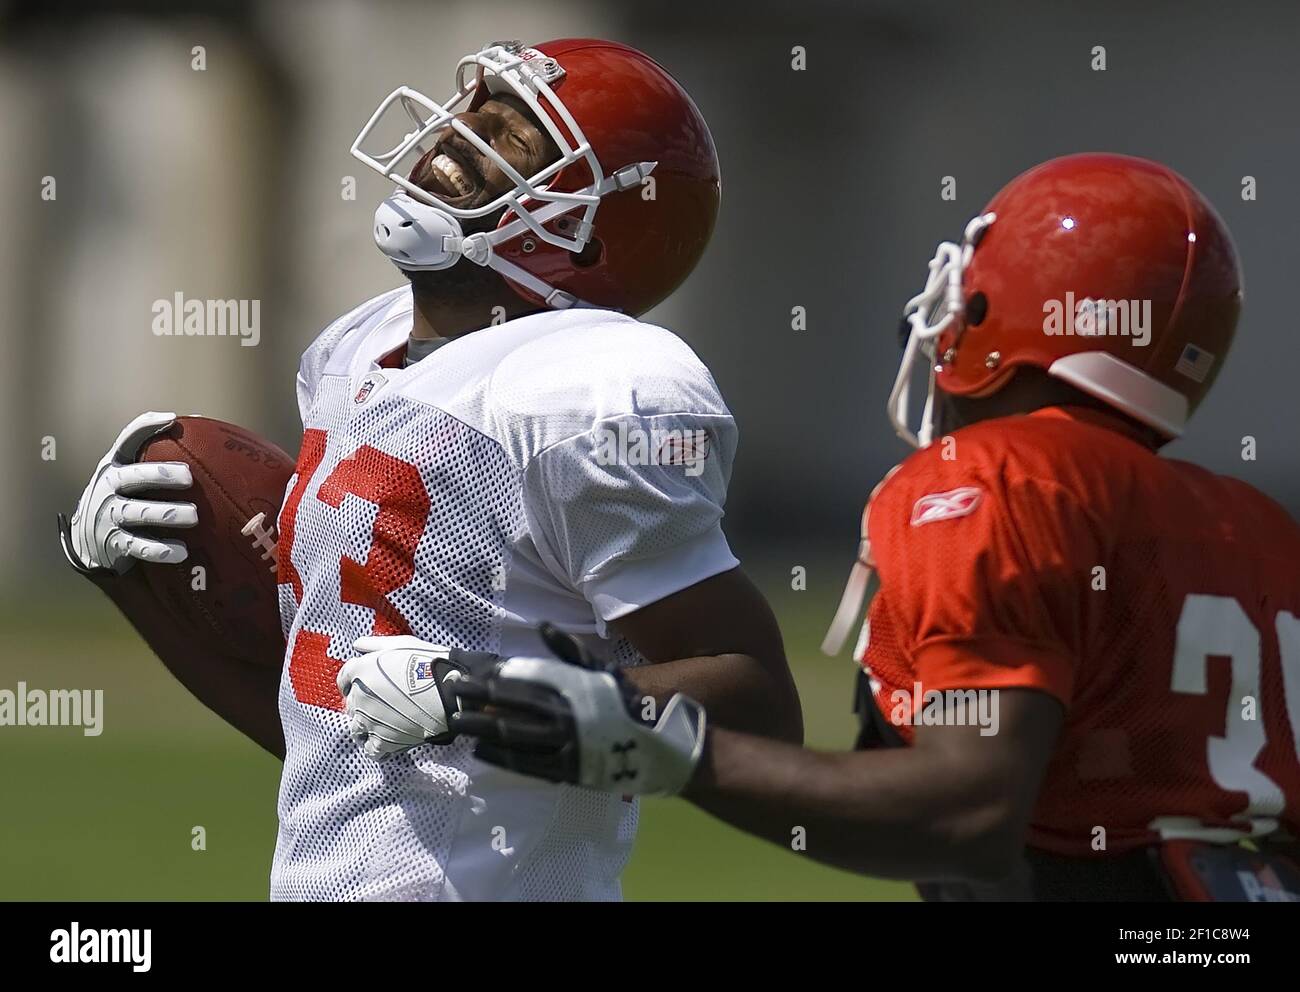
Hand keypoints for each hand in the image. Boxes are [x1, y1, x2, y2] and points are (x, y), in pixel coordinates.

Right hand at [59, 411, 197, 573]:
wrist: (89, 538)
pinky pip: (138, 546)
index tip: (172, 420)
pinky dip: (160, 549)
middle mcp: (109, 486)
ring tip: (193, 515)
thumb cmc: (123, 496)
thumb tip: (199, 420)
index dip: (147, 427)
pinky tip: (180, 551)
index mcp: (116, 465)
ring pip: (139, 513)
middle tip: (188, 477)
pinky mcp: (115, 542)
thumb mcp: (130, 471)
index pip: (127, 440)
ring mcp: (109, 515)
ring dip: (167, 514)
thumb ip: (156, 451)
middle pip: (133, 477)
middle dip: (160, 475)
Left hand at [336, 635, 502, 759]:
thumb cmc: (428, 663)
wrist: (450, 690)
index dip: (352, 683)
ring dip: (367, 726)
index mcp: (360, 670)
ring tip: (384, 724)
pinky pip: (371, 750)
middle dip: (363, 705)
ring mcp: (369, 721)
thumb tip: (357, 645)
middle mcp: (358, 697)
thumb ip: (375, 644)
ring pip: (356, 728)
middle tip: (382, 705)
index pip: (343, 679)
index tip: (363, 687)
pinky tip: (388, 740)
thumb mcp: (402, 644)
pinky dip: (377, 747)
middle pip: (350, 705)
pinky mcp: (383, 741)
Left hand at [449, 624, 706, 795]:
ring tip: (457, 724)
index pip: (518, 683)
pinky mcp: (566, 771)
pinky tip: (481, 753)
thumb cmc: (629, 703)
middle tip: (451, 697)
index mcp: (569, 691)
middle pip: (508, 710)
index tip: (463, 675)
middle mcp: (562, 719)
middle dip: (476, 703)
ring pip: (513, 739)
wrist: (660, 745)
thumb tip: (542, 628)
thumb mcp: (603, 670)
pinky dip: (501, 759)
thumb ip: (570, 652)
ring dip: (482, 731)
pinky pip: (527, 765)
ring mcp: (562, 748)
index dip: (487, 680)